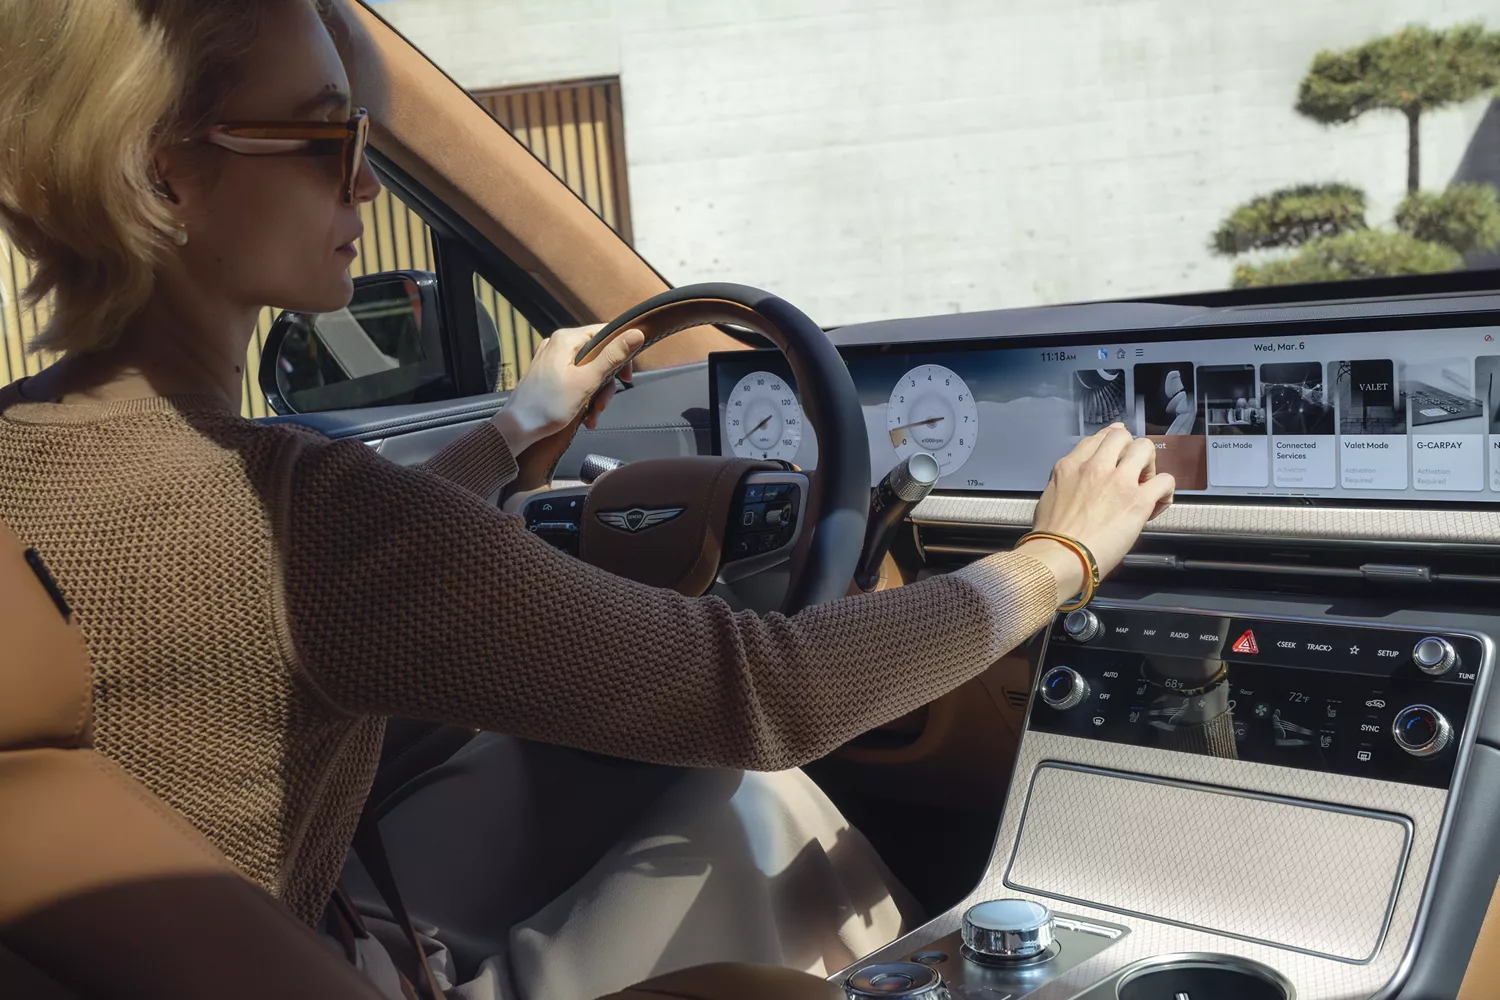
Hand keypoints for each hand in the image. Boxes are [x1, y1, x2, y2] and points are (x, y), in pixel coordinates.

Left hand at [492, 324, 646, 454]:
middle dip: (605, 384)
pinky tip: (584, 416)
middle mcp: (558, 344)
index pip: (606, 333)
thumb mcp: (587, 381)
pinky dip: (584, 397)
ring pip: (588, 371)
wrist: (517, 428)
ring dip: (596, 395)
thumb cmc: (548, 406)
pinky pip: (576, 380)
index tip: (626, 378)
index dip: (621, 353)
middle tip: (603, 404)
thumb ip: (612, 356)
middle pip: (598, 356)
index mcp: (566, 339)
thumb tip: (637, 333)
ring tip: (592, 415)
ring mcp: (552, 360)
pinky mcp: (549, 375)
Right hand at [1019, 423, 1174, 603]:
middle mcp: (1095, 467)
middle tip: (1130, 472)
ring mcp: (1119, 481)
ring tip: (1145, 484)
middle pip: (1122, 436)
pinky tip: (1157, 503)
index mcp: (1071, 466)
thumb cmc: (1051, 537)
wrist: (1059, 557)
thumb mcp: (1049, 497)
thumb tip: (1074, 487)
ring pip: (1145, 448)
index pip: (1098, 439)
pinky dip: (1165, 490)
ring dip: (1149, 464)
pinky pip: (1165, 480)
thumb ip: (1066, 483)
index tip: (1117, 455)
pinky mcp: (1139, 501)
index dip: (1111, 445)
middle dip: (1129, 450)